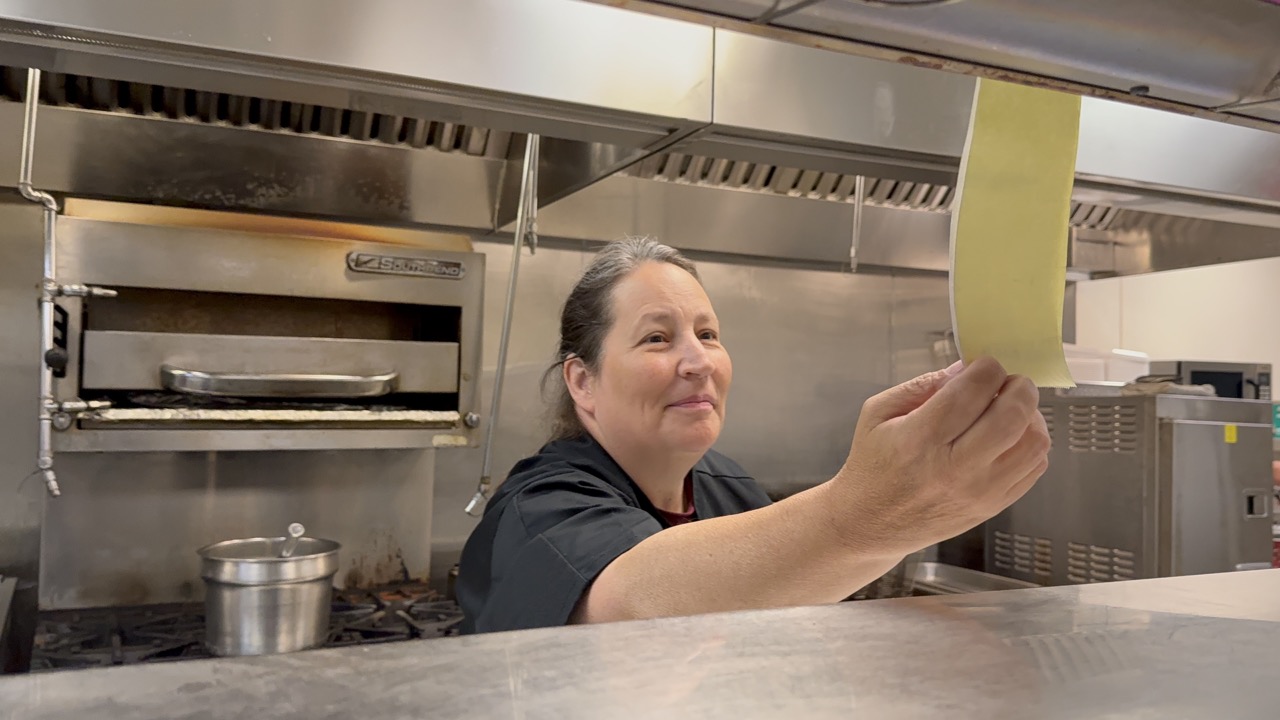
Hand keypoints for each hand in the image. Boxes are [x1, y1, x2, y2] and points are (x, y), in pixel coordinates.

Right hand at [832, 357, 1049, 557]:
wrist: (870, 524)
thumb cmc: (873, 464)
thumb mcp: (878, 414)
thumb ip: (922, 386)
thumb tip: (966, 368)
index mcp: (920, 439)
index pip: (972, 391)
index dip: (987, 367)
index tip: (983, 364)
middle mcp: (954, 468)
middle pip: (1012, 416)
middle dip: (1019, 386)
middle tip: (1007, 382)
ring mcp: (979, 492)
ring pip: (1034, 442)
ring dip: (1030, 415)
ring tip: (1010, 409)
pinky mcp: (993, 507)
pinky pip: (1035, 467)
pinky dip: (1030, 442)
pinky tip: (1010, 436)